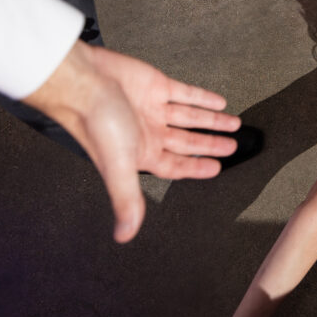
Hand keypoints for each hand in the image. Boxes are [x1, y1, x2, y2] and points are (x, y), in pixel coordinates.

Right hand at [23, 40, 240, 242]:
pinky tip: (218, 101)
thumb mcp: (118, 167)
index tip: (215, 169)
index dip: (196, 168)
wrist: (83, 81)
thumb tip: (125, 234)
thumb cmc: (95, 123)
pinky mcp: (155, 85)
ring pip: (190, 117)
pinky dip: (202, 98)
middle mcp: (147, 132)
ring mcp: (153, 108)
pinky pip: (184, 93)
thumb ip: (126, 199)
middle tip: (231, 147)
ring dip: (212, 121)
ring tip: (233, 124)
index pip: (175, 166)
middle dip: (209, 145)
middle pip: (187, 142)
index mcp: (140, 154)